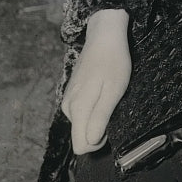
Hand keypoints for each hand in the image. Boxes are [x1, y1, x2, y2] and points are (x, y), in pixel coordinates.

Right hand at [61, 8, 131, 154]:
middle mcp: (68, 106)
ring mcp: (68, 98)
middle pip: (80, 136)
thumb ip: (100, 117)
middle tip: (113, 108)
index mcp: (77, 108)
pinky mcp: (71, 92)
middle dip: (98, 130)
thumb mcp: (113, 91)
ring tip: (108, 96)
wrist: (104, 36)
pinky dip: (92, 107)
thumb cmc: (113, 62)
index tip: (111, 124)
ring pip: (81, 123)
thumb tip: (90, 142)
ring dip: (96, 117)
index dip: (99, 142)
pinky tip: (102, 91)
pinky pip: (80, 112)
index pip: (81, 146)